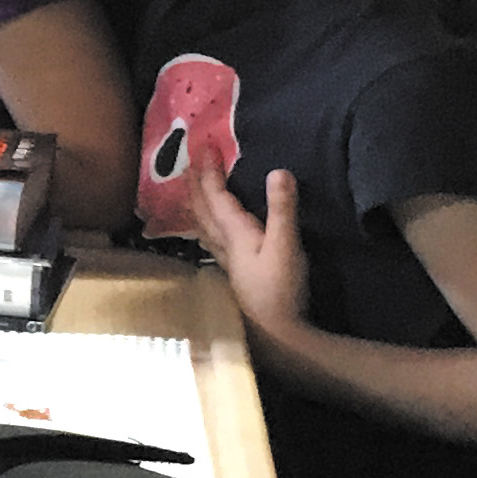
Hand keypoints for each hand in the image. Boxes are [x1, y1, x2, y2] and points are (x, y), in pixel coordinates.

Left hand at [182, 166, 307, 336]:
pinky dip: (208, 226)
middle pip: (202, 209)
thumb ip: (282, 208)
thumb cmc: (281, 289)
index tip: (205, 144)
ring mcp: (228, 261)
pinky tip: (212, 233)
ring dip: (198, 204)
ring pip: (204, 226)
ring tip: (192, 191)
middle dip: (196, 183)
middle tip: (190, 161)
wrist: (278, 333)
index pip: (216, 195)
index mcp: (234, 233)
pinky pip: (214, 240)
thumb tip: (277, 170)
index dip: (210, 170)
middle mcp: (225, 245)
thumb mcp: (286, 245)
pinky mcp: (236, 274)